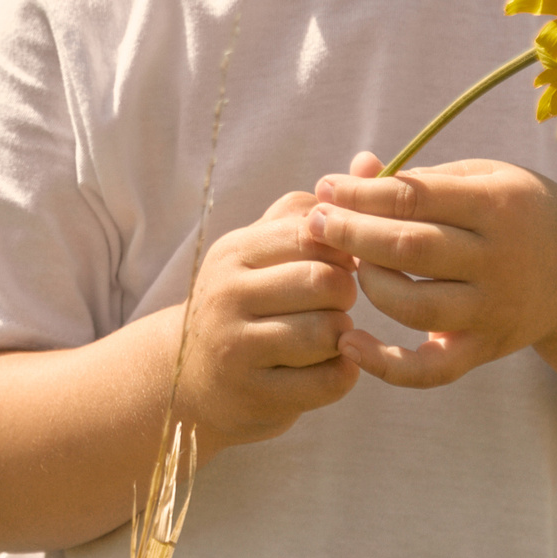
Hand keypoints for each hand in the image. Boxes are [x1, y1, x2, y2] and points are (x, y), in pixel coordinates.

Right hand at [174, 191, 361, 444]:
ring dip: (343, 336)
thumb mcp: (262, 249)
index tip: (339, 263)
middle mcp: (229, 295)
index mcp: (235, 251)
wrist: (187, 378)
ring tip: (329, 335)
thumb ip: (313, 209)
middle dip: (346, 294)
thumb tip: (368, 161)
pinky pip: (328, 381)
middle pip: (325, 282)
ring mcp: (238, 348)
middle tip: (336, 302)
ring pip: (329, 333)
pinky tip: (327, 367)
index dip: (342, 248)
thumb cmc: (245, 302)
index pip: (311, 231)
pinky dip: (342, 374)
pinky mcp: (255, 396)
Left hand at [304, 151, 556, 388]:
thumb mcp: (482, 177)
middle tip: (314, 222)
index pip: (413, 198)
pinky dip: (386, 364)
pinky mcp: (485, 349)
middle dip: (351, 233)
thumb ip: (419, 178)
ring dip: (367, 283)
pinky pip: (431, 369)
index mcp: (497, 205)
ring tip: (347, 264)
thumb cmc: (518, 210)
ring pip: (413, 306)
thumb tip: (352, 170)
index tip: (325, 187)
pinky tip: (349, 343)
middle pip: (408, 248)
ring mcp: (493, 310)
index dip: (361, 194)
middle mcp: (498, 260)